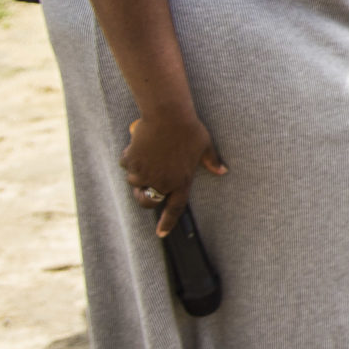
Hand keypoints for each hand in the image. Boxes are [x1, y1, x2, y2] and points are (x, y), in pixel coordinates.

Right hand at [124, 108, 226, 236]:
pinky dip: (130, 158)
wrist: (168, 115)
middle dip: (144, 197)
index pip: (175, 209)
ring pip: (134, 182)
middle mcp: (162, 182)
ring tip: (146, 157)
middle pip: (147, 201)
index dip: (168, 222)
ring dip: (137, 173)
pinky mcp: (132, 162)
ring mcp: (145, 173)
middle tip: (146, 187)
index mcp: (181, 181)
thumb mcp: (204, 145)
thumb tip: (223, 170)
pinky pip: (126, 165)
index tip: (161, 233)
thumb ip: (211, 161)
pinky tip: (138, 146)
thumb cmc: (189, 129)